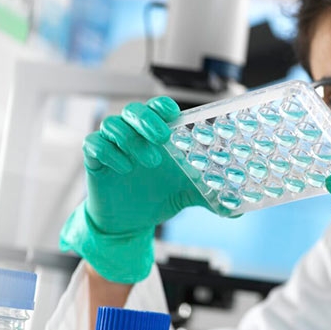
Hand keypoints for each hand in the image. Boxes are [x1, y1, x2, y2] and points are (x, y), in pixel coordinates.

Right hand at [60, 96, 207, 283]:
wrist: (129, 223)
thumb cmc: (156, 197)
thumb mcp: (185, 194)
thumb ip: (208, 196)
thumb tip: (237, 212)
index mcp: (156, 136)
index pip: (158, 108)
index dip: (163, 107)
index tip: (174, 115)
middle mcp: (134, 136)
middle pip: (134, 111)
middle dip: (147, 120)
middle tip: (162, 137)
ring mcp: (113, 146)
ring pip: (112, 125)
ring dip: (130, 139)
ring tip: (149, 161)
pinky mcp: (95, 161)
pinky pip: (93, 145)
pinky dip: (108, 152)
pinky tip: (124, 168)